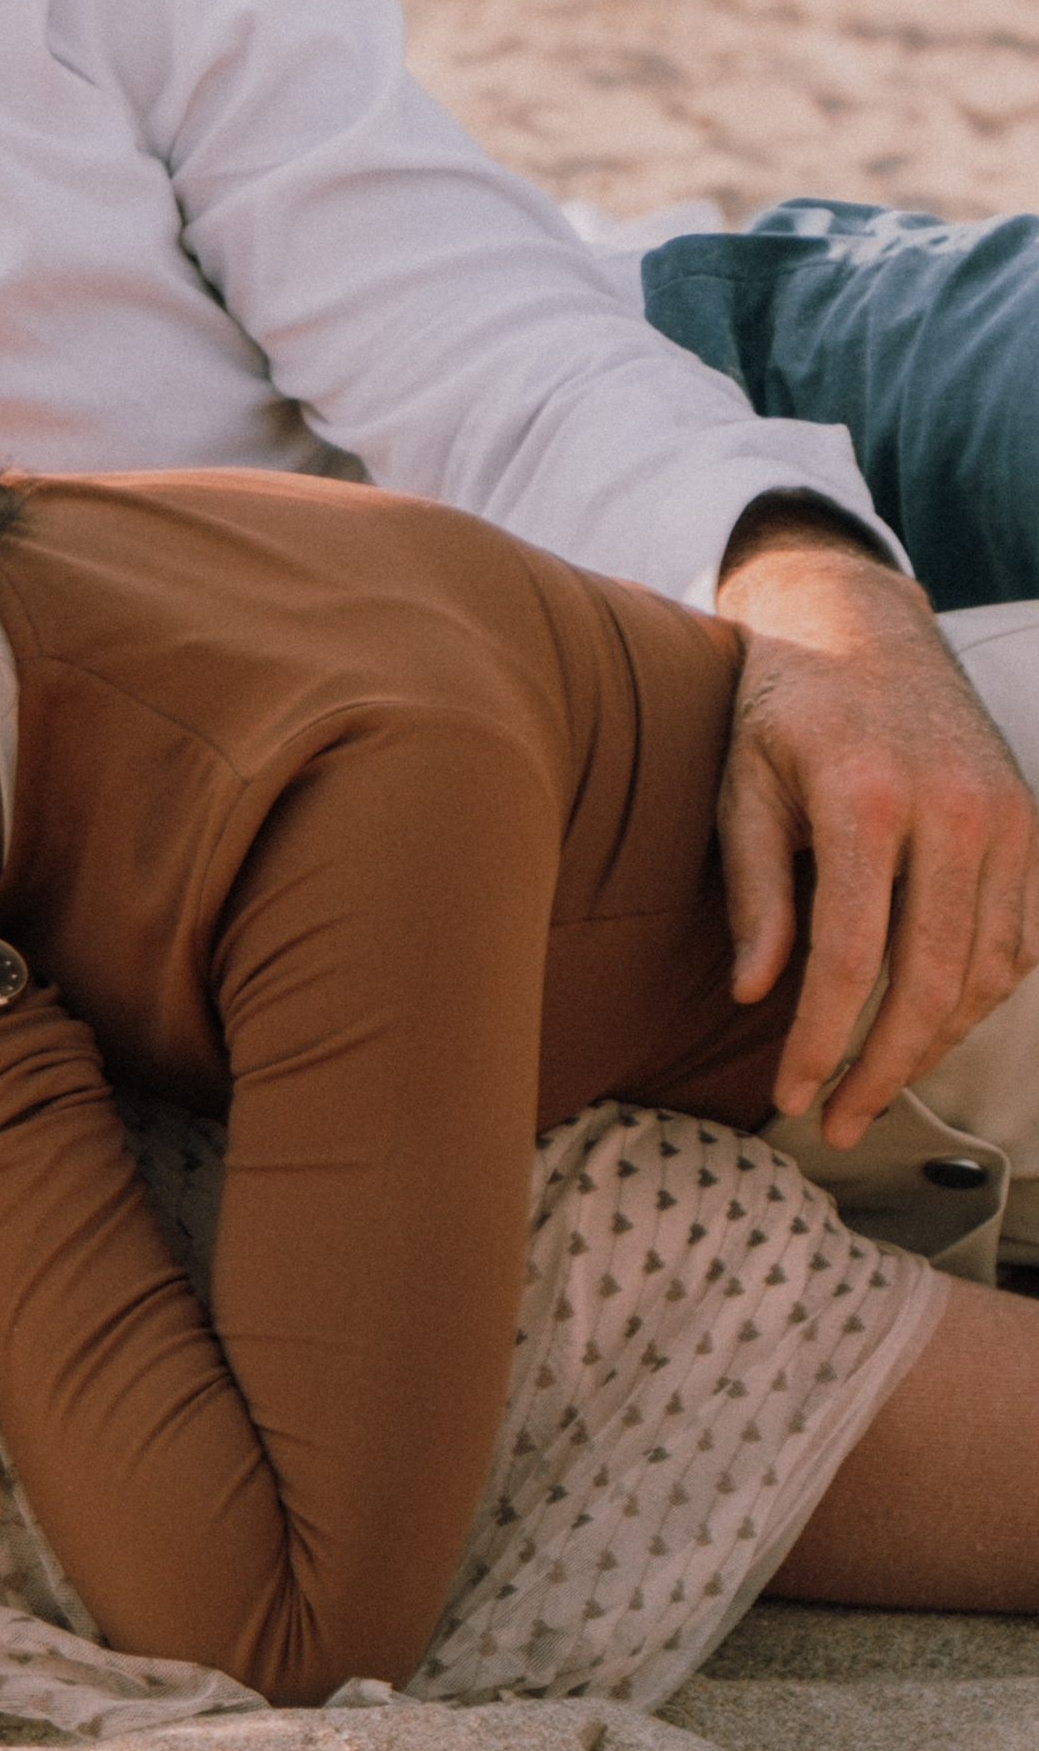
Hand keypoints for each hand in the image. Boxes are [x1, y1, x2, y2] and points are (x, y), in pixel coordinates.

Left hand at [714, 514, 1038, 1141]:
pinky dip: (979, 996)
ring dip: (935, 1045)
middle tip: (837, 1123)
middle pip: (931, 980)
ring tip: (875, 1087)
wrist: (865, 627)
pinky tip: (929, 1028)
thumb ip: (754, 891)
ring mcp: (1005, 818)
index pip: (852, 956)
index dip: (822, 1041)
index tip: (791, 1097)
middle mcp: (952, 810)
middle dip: (884, 1069)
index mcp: (866, 798)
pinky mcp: (1030, 825)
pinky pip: (1019, 941)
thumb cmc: (783, 711)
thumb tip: (758, 995)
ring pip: (986, 971)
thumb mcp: (741, 785)